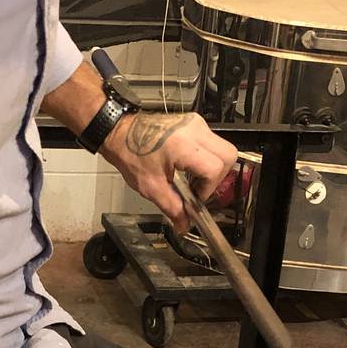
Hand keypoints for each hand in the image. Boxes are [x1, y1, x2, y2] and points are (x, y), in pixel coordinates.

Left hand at [102, 111, 238, 230]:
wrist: (119, 132)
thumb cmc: (130, 154)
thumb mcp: (151, 187)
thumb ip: (172, 208)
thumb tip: (185, 225)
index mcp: (184, 146)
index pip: (214, 169)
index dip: (208, 188)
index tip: (195, 197)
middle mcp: (194, 130)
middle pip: (228, 155)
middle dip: (218, 177)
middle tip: (199, 188)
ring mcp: (195, 123)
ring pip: (223, 147)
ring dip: (213, 167)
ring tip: (192, 178)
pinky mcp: (193, 122)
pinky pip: (211, 141)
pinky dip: (206, 157)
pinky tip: (188, 167)